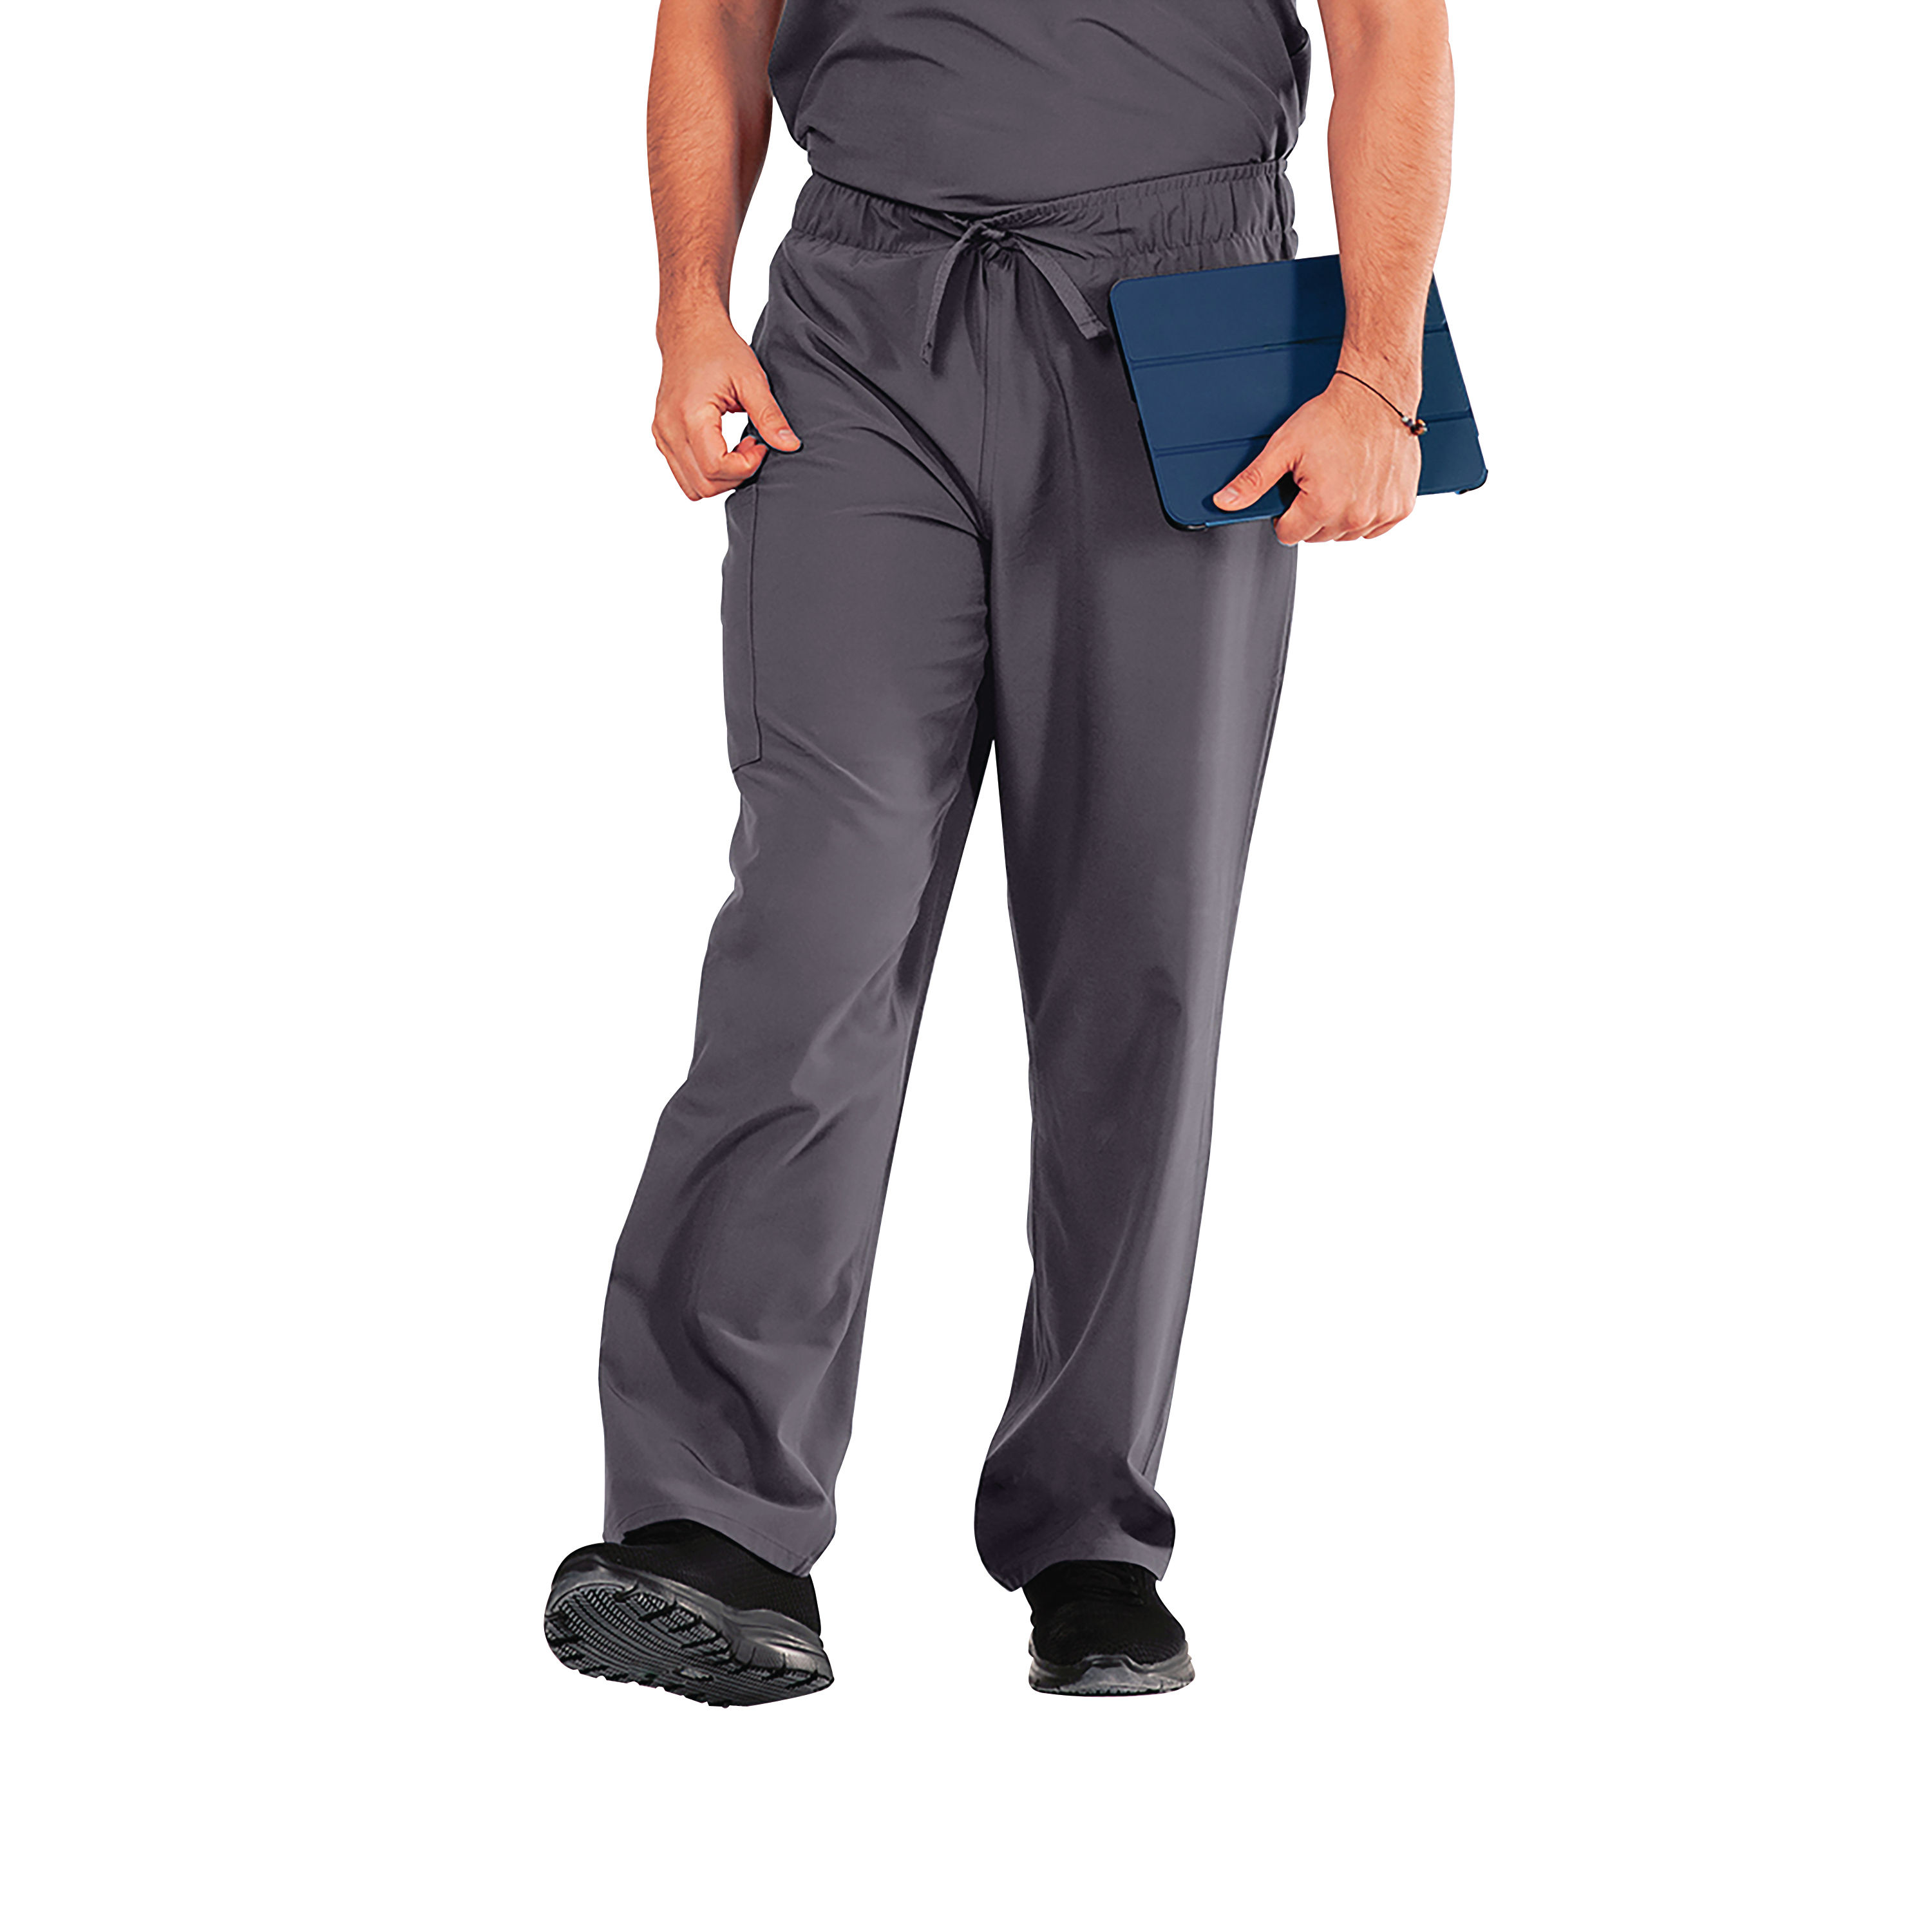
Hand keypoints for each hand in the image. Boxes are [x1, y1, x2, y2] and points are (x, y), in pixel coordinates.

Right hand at [653, 308, 801, 499]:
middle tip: (754, 446)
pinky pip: (684, 474)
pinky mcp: (662, 437)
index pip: (715, 468)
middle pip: (704, 485)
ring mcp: (662, 435)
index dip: (746, 466)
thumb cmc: (719, 349)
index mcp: (689, 416)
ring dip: (721, 477)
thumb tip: (790, 446)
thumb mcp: (752, 379)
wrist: (689, 331)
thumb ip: (770, 416)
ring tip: (738, 448)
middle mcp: (668, 429)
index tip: (762, 445)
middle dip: (736, 475)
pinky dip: (707, 471)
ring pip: (692, 487)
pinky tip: (724, 446)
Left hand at [1211, 372, 1422, 543]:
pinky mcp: (1400, 508)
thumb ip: (1253, 481)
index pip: (1289, 534)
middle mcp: (1354, 516)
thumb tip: (1224, 503)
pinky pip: (1374, 527)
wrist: (1377, 394)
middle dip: (1312, 511)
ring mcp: (1381, 514)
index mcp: (1323, 506)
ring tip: (1341, 476)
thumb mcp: (1283, 447)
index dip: (1286, 512)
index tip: (1295, 488)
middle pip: (1317, 535)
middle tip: (1319, 476)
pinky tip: (1362, 484)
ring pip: (1345, 533)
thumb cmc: (1333, 416)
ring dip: (1340, 513)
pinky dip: (1367, 511)